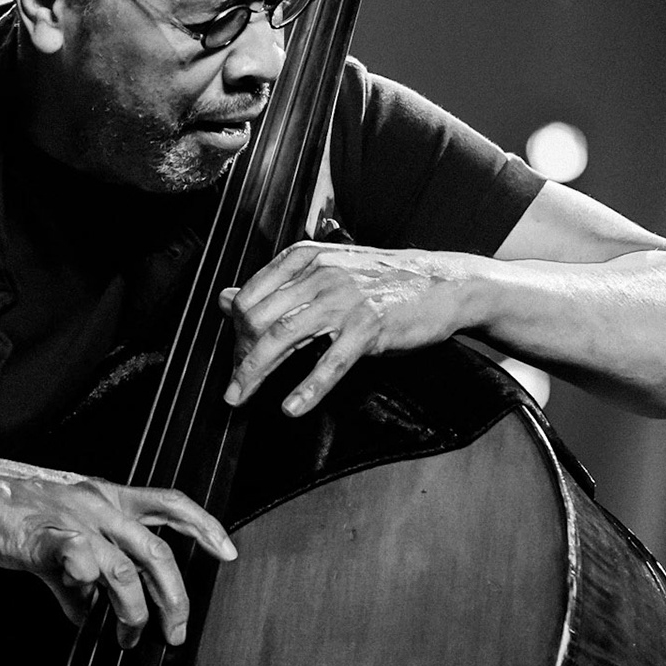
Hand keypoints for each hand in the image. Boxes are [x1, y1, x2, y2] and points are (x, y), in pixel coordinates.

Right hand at [0, 454, 235, 648]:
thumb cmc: (8, 508)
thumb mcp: (57, 532)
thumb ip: (80, 572)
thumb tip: (92, 611)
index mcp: (106, 495)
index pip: (169, 504)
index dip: (204, 525)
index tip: (228, 551)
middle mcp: (97, 502)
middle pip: (155, 550)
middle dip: (173, 597)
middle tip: (175, 631)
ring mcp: (72, 519)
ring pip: (123, 568)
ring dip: (132, 611)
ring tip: (127, 637)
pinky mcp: (42, 538)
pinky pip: (79, 567)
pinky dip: (85, 600)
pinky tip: (82, 617)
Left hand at [218, 241, 483, 415]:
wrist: (441, 282)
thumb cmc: (381, 282)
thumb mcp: (325, 275)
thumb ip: (275, 287)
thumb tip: (225, 299)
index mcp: (305, 258)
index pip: (250, 295)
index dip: (234, 331)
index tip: (235, 357)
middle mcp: (320, 273)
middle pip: (259, 317)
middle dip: (239, 356)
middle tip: (235, 385)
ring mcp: (345, 299)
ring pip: (283, 336)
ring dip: (255, 371)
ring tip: (239, 397)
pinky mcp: (369, 326)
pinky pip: (330, 362)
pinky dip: (308, 388)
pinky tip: (291, 408)